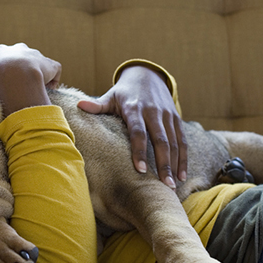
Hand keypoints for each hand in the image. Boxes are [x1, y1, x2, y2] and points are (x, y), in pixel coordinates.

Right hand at [0, 43, 61, 116]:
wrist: (15, 75)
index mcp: (1, 51)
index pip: (2, 58)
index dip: (4, 71)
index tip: (4, 83)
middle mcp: (20, 48)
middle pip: (22, 58)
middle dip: (21, 71)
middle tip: (19, 86)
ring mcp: (36, 54)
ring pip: (38, 65)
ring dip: (37, 77)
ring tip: (33, 91)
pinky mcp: (50, 63)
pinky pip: (54, 72)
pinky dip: (52, 81)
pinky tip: (47, 90)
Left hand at [77, 65, 186, 188]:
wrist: (148, 75)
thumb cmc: (125, 92)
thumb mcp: (111, 96)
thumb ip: (98, 105)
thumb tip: (79, 105)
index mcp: (135, 108)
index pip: (138, 132)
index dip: (140, 151)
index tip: (141, 170)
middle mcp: (154, 112)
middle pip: (161, 140)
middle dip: (163, 164)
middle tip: (164, 186)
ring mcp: (167, 116)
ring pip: (174, 143)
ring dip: (174, 164)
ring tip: (172, 186)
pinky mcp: (177, 119)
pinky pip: (182, 141)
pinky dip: (183, 159)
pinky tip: (181, 176)